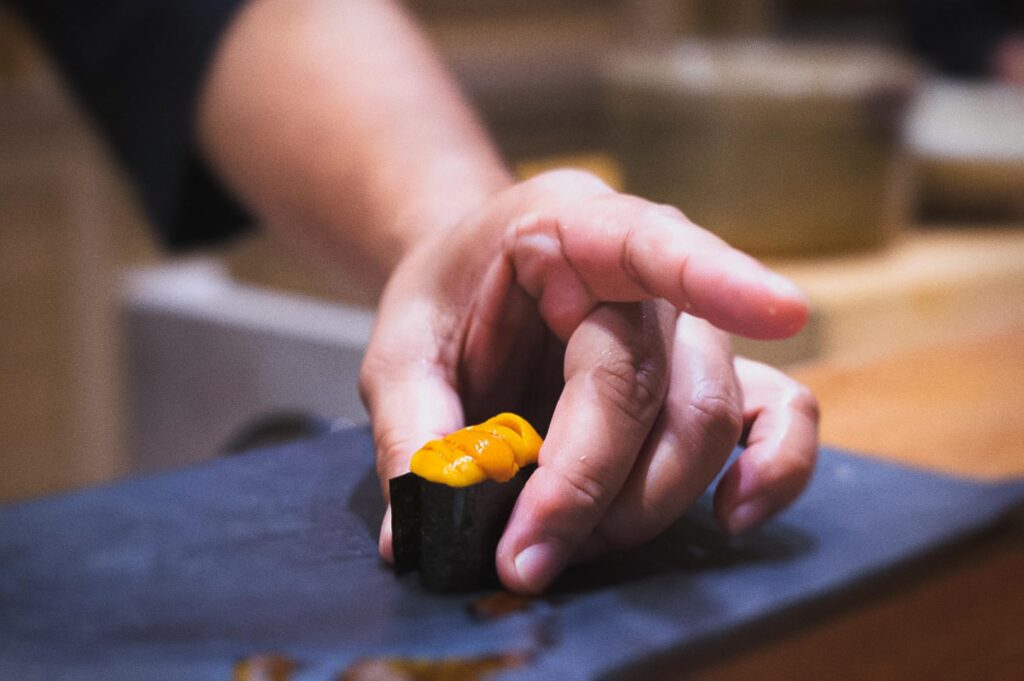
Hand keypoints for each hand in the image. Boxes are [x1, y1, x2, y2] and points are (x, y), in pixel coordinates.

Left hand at [359, 170, 818, 592]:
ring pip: (707, 421)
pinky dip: (772, 470)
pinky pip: (778, 415)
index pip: (648, 244)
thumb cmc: (446, 300)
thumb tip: (423, 528)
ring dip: (640, 506)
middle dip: (587, 488)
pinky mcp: (710, 376)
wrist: (473, 284)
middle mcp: (646, 271)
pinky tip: (731, 517)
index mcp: (566, 228)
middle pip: (653, 385)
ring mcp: (687, 323)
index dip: (716, 277)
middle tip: (523, 558)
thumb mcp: (400, 349)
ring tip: (562, 546)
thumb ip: (414, 428)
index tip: (785, 313)